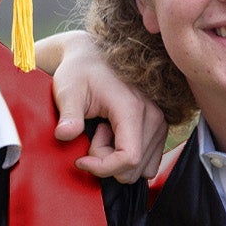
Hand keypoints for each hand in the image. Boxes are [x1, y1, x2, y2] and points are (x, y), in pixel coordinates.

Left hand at [41, 30, 166, 182]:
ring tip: (102, 131)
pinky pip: (147, 161)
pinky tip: (113, 135)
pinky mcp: (160, 128)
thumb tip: (64, 135)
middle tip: (93, 133)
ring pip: (140, 167)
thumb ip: (68, 115)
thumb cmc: (79, 73)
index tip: (80, 160)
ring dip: (116, 158)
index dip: (102, 168)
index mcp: (132, 109)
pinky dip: (126, 156)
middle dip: (107, 161)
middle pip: (133, 167)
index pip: (129, 158)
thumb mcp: (68, 91)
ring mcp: (160, 123)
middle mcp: (154, 116)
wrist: (92, 58)